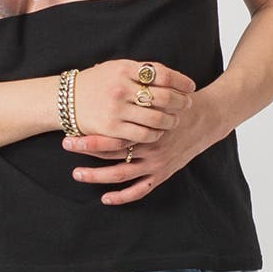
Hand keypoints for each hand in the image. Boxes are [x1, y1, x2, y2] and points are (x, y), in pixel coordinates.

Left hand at [62, 87, 223, 204]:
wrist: (206, 117)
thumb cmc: (177, 101)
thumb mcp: (158, 90)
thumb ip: (133, 89)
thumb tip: (103, 73)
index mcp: (144, 124)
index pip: (111, 133)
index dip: (88, 136)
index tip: (68, 134)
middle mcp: (148, 145)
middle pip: (111, 152)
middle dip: (86, 150)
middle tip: (66, 147)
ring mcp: (155, 162)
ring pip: (121, 174)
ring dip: (96, 176)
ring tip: (76, 174)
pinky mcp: (163, 173)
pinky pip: (140, 190)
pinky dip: (122, 196)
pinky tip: (105, 198)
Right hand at [71, 59, 195, 143]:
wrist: (66, 99)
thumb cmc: (96, 82)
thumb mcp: (116, 67)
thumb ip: (141, 70)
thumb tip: (169, 76)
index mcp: (125, 69)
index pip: (162, 74)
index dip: (180, 81)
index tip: (190, 86)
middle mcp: (122, 88)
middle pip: (163, 97)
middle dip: (180, 101)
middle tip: (188, 104)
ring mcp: (117, 109)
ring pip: (156, 118)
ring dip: (171, 120)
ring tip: (175, 119)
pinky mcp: (112, 128)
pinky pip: (143, 134)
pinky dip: (155, 134)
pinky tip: (159, 132)